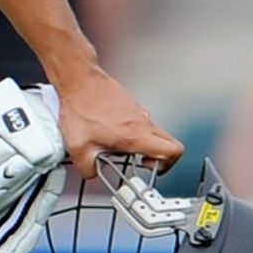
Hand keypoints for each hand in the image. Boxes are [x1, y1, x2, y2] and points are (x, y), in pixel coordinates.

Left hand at [52, 63, 182, 178]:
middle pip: (168, 142)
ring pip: (152, 132)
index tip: (150, 169)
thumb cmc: (81, 107)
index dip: (168, 165)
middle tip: (141, 162)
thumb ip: (87, 168)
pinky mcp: (131, 105)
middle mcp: (143, 122)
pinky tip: (109, 132)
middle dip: (159, 157)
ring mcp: (139, 111)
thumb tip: (91, 173)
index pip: (173, 151)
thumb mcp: (78, 149)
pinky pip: (139, 123)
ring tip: (116, 147)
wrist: (78, 80)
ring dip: (141, 143)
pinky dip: (131, 131)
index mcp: (136, 135)